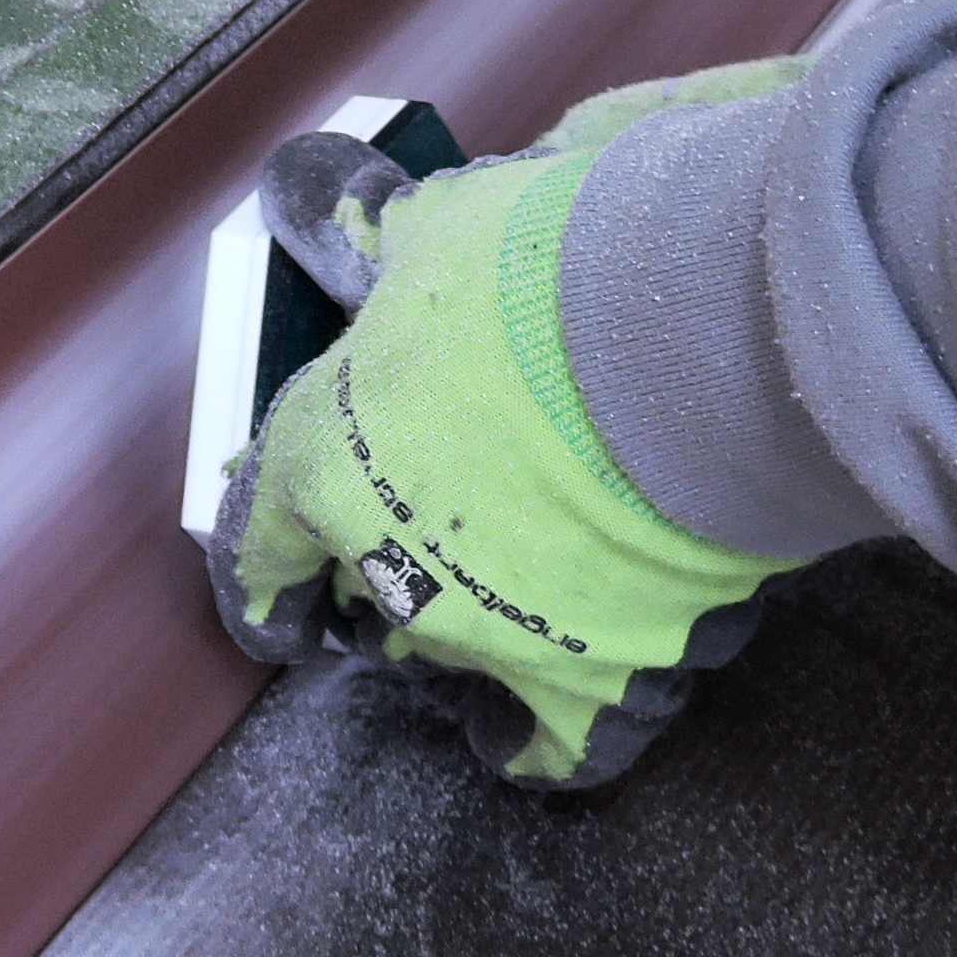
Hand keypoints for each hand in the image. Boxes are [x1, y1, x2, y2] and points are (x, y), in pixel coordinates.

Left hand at [206, 64, 808, 786]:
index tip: (278, 592)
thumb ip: (377, 239)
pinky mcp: (593, 684)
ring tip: (519, 578)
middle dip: (389, 573)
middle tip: (442, 526)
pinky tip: (549, 710)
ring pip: (453, 656)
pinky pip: (552, 749)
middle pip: (365, 596)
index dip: (264, 570)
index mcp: (324, 463)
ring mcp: (489, 636)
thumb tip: (328, 206)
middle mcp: (390, 569)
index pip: (256, 541)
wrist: (700, 342)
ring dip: (471, 625)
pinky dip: (544, 734)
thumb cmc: (555, 271)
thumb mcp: (441, 228)